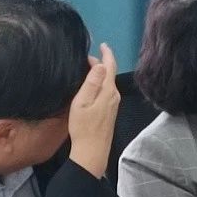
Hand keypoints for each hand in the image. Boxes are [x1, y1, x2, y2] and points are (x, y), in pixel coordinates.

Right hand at [68, 42, 118, 178]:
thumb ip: (92, 82)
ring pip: (108, 82)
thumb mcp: (82, 102)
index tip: (102, 44)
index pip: (110, 67)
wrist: (92, 151)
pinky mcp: (110, 112)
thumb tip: (101, 65)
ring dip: (100, 73)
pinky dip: (100, 83)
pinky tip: (91, 85)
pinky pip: (106, 90)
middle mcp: (114, 96)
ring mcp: (113, 104)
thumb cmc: (84, 127)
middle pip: (110, 74)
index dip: (107, 54)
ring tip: (87, 68)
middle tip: (86, 57)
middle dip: (101, 63)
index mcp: (108, 91)